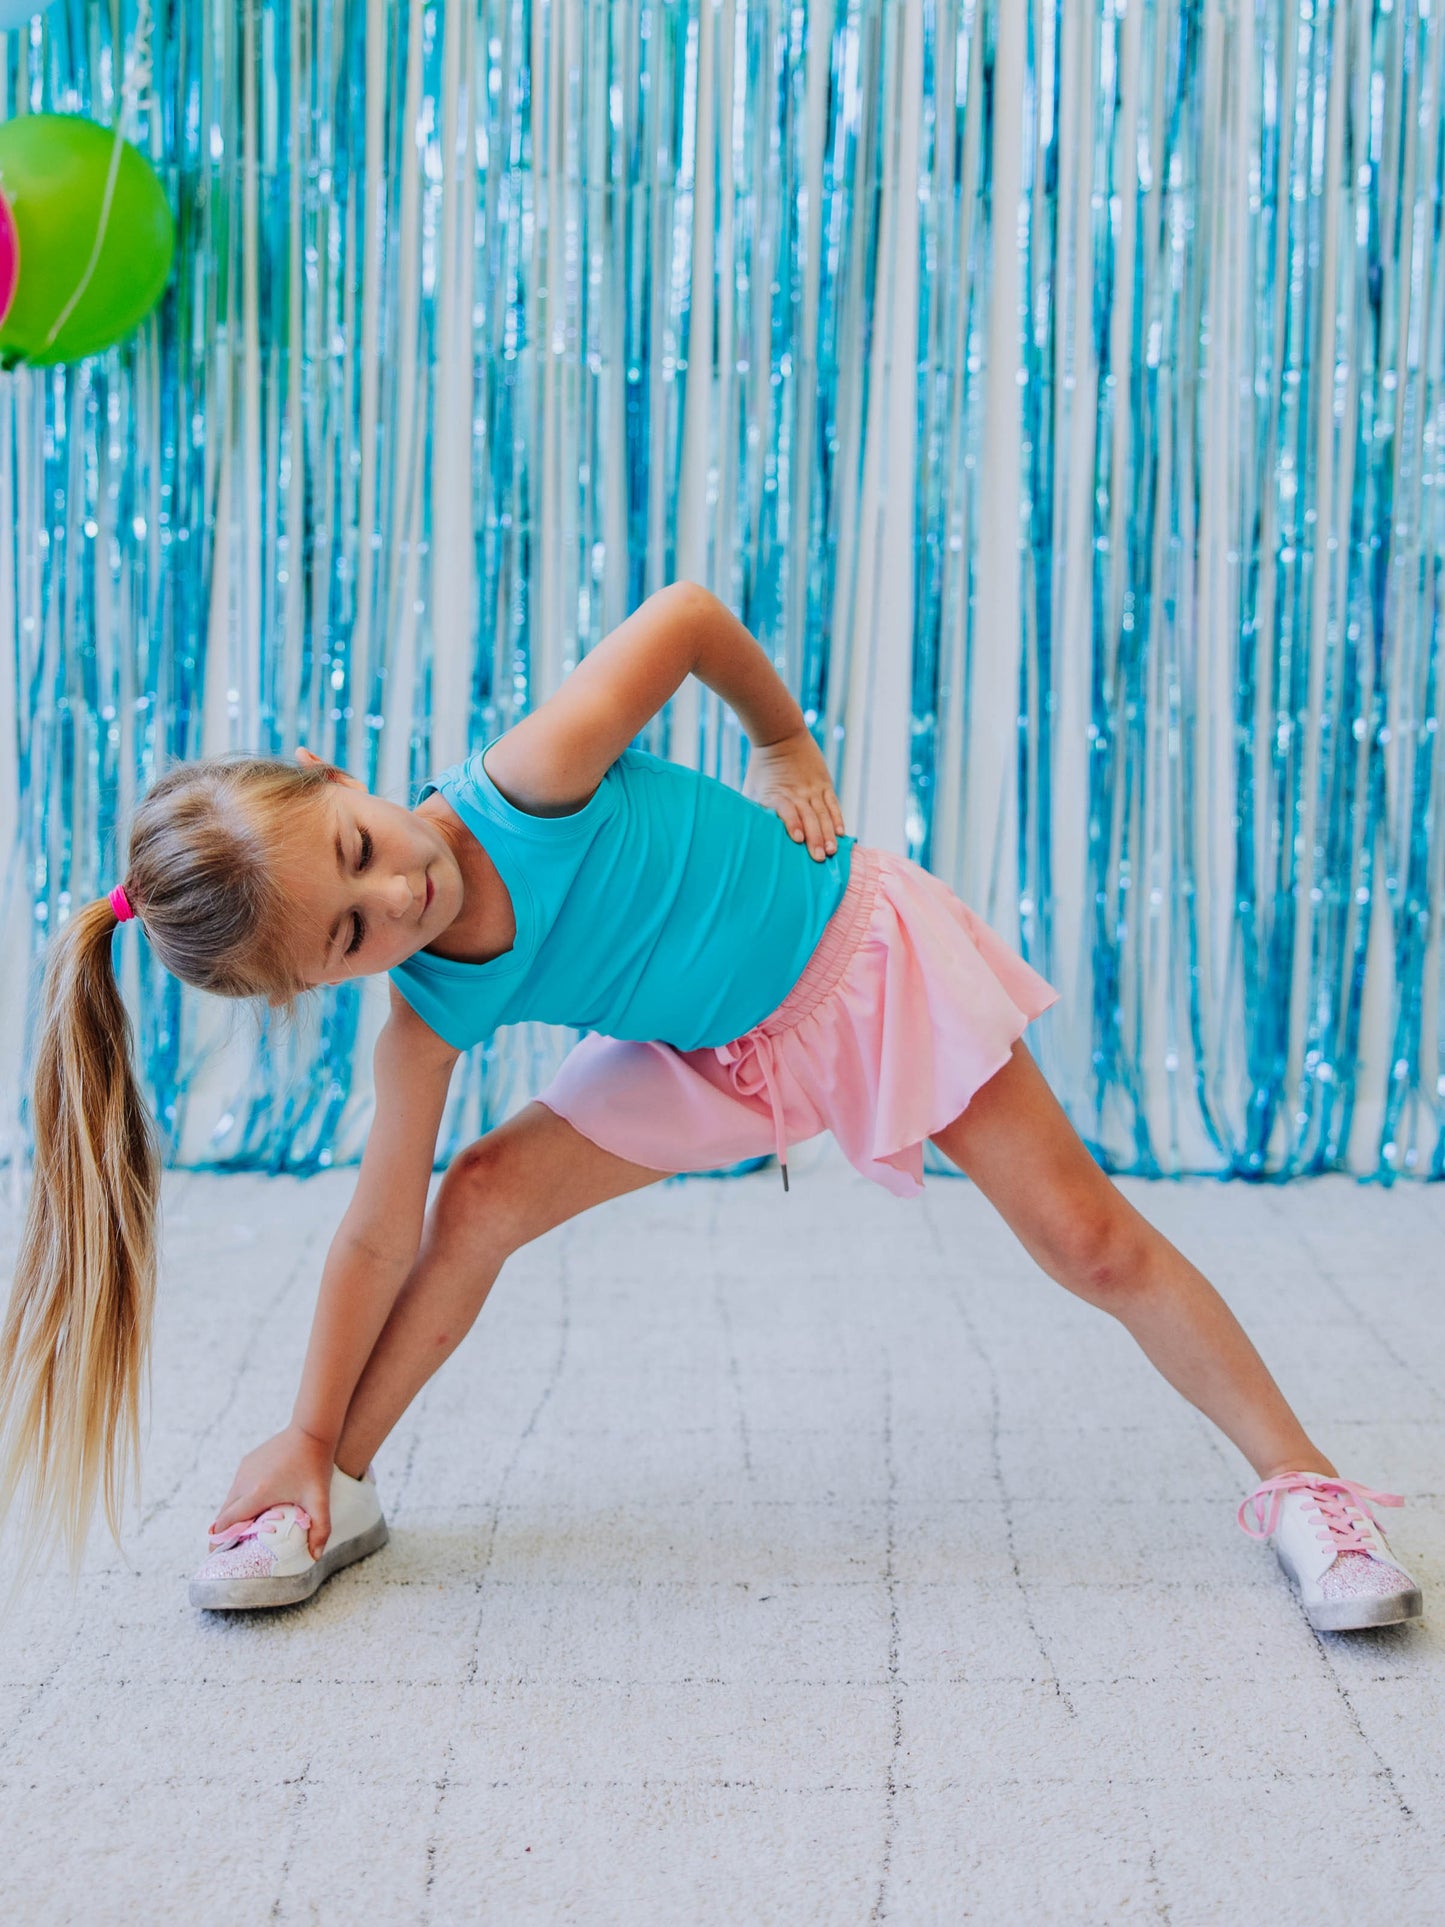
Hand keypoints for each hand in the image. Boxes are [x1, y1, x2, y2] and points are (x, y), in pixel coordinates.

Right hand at [210, 1423, 336, 1559]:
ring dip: (233, 1516)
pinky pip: (238, 1487)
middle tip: (230, 1549)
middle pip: (224, 1514)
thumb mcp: (320, 1499)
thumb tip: (315, 1556)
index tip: (216, 1556)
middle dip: (224, 1532)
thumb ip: (321, 1528)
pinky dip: (240, 1500)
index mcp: (257, 1494)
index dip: (219, 1541)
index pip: (227, 1523)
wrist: (311, 1430)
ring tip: (243, 1532)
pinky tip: (255, 1508)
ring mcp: (244, 1470)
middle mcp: (244, 1482)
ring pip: (230, 1500)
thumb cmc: (314, 1466)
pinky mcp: (247, 1462)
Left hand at [743, 728, 845, 860]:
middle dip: (815, 839)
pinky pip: (832, 804)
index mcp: (778, 794)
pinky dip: (837, 818)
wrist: (780, 736)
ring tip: (832, 850)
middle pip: (809, 817)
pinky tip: (841, 832)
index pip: (787, 810)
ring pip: (823, 814)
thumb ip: (754, 810)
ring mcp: (813, 788)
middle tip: (820, 858)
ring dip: (828, 834)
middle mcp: (797, 792)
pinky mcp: (824, 784)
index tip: (798, 840)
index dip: (793, 824)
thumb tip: (751, 833)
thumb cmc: (762, 768)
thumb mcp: (751, 789)